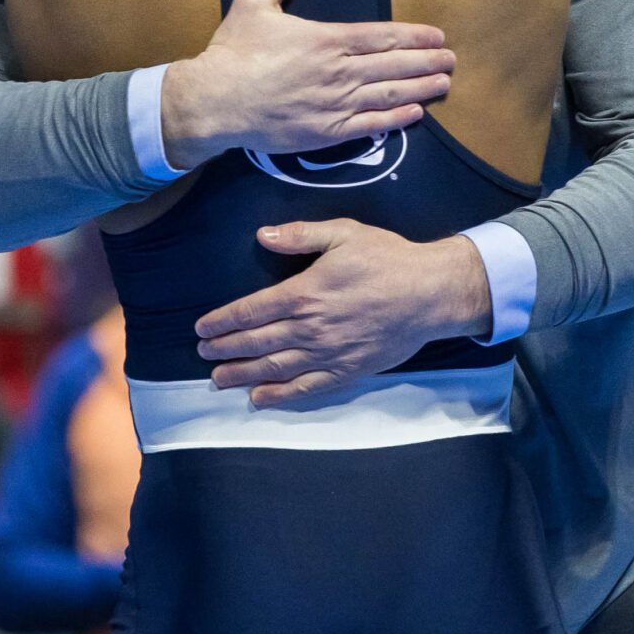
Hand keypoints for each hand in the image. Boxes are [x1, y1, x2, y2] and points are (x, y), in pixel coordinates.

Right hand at [158, 0, 455, 170]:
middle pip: (393, 66)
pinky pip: (369, 127)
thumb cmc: (233, 52)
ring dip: (420, 89)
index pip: (382, 36)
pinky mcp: (325, 133)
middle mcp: (338, 72)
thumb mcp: (254, 4)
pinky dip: (395, 120)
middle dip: (426, 62)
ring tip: (444, 84)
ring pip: (387, 95)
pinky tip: (415, 115)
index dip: (413, 36)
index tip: (437, 37)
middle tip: (452, 61)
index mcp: (326, 40)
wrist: (215, 101)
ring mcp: (334, 105)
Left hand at [193, 223, 489, 405]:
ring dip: (242, 375)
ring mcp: (328, 353)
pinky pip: (307, 388)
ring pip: (275, 368)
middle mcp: (311, 328)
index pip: (251, 310)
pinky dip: (280, 396)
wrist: (431, 294)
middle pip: (256, 342)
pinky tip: (260, 399)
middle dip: (225, 349)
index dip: (223, 321)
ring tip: (218, 379)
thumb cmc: (388, 259)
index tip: (202, 328)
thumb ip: (300, 235)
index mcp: (305, 293)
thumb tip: (262, 235)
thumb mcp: (344, 233)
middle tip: (203, 354)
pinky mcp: (347, 371)